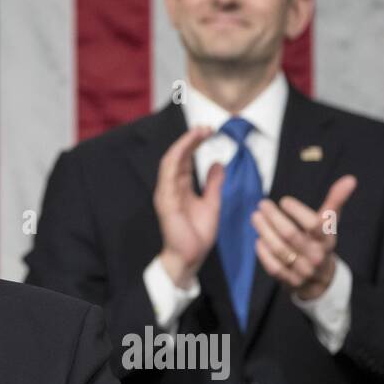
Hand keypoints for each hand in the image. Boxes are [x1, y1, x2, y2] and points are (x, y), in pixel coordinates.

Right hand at [154, 126, 225, 286]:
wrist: (190, 257)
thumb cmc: (197, 234)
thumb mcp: (212, 203)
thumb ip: (213, 184)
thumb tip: (217, 163)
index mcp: (180, 186)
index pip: (184, 159)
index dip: (194, 143)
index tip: (208, 131)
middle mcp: (170, 186)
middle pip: (177, 155)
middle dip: (190, 139)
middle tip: (205, 127)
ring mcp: (166, 192)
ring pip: (171, 161)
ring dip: (184, 144)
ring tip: (198, 132)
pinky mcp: (165, 200)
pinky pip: (168, 175)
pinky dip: (175, 159)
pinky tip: (185, 148)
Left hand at [251, 174, 356, 299]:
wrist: (321, 281)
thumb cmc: (321, 243)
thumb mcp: (329, 225)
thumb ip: (335, 202)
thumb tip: (350, 179)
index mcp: (327, 240)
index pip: (314, 224)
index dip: (298, 211)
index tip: (284, 201)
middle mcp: (316, 256)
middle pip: (292, 235)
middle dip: (274, 218)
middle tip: (263, 204)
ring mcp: (303, 270)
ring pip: (280, 250)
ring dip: (264, 231)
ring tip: (256, 217)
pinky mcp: (289, 280)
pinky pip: (273, 267)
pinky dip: (263, 253)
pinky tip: (258, 240)